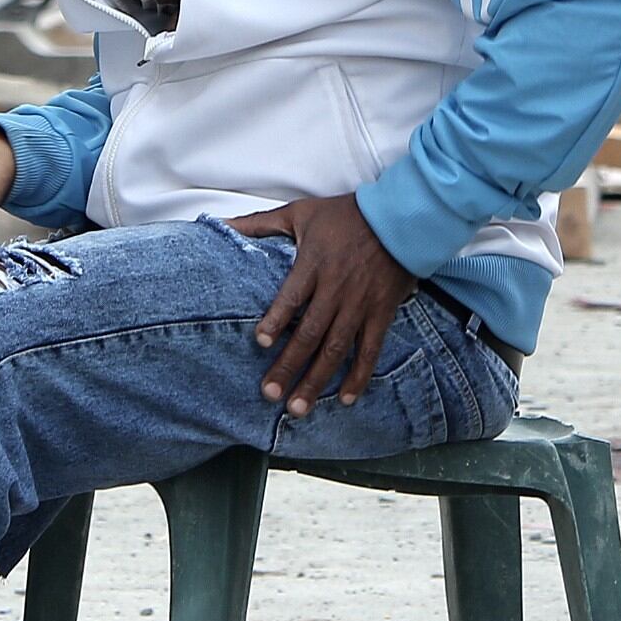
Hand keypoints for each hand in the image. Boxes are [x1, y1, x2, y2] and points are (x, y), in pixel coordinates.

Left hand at [230, 194, 415, 415]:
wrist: (399, 218)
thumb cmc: (345, 215)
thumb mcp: (300, 213)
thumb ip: (261, 223)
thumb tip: (222, 225)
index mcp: (314, 265)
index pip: (292, 297)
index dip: (277, 320)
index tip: (261, 343)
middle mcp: (336, 290)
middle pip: (310, 333)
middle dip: (289, 366)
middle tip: (270, 394)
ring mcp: (360, 305)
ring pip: (336, 349)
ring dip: (317, 380)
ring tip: (298, 408)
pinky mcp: (381, 314)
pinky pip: (370, 350)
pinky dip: (359, 376)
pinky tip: (345, 399)